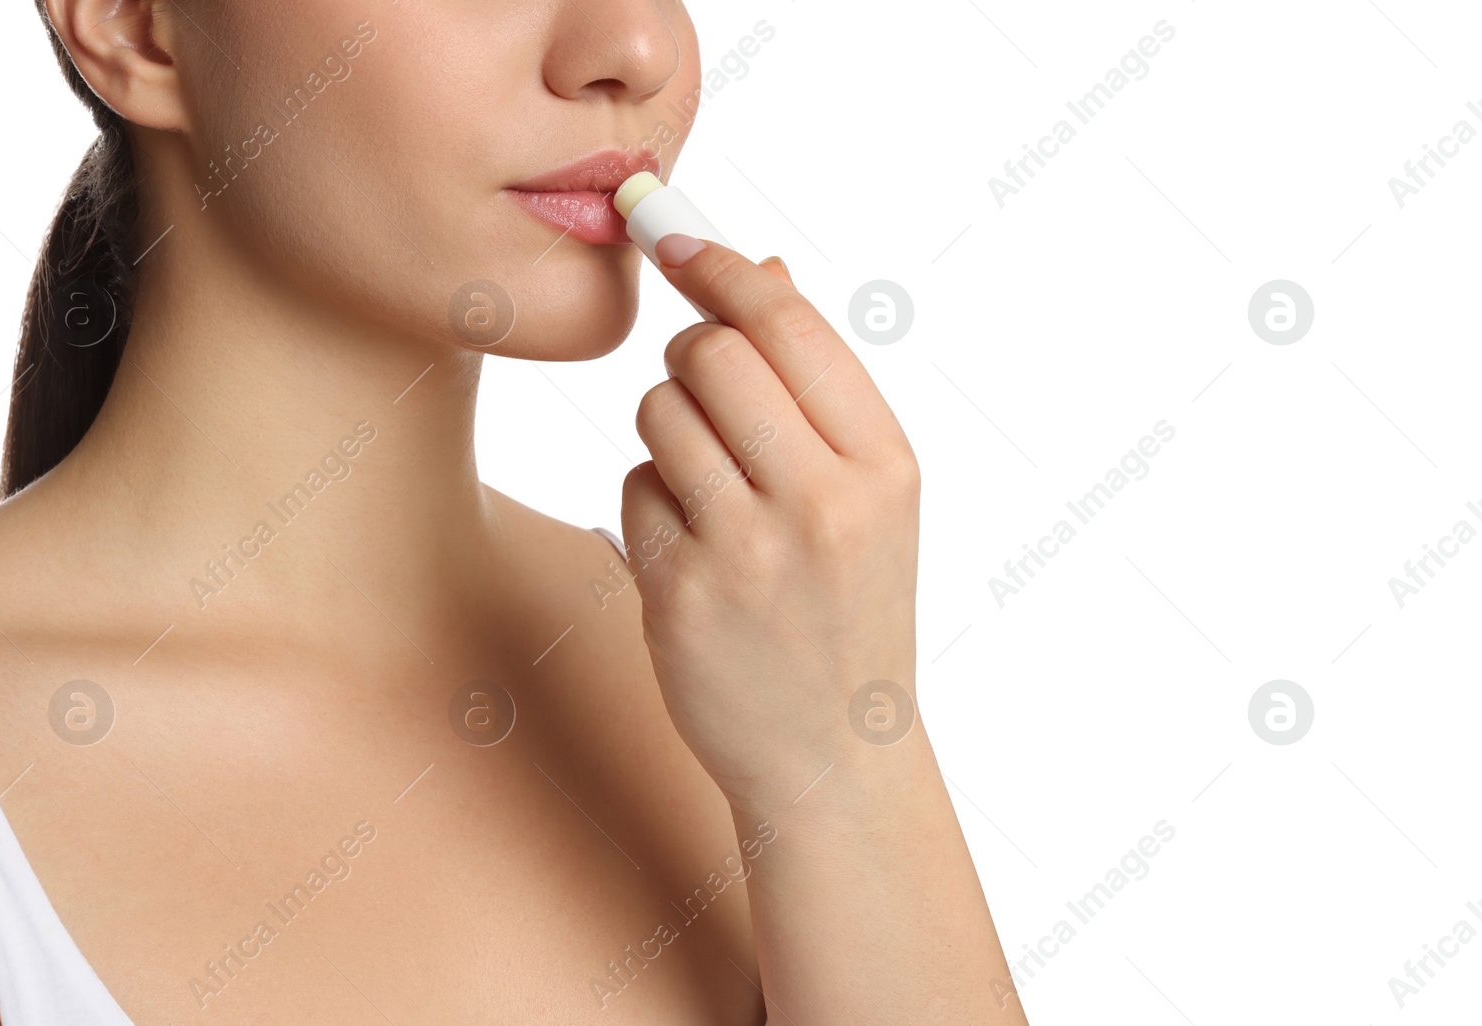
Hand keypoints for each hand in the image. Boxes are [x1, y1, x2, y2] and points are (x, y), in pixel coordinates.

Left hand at [620, 234, 922, 815]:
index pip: (787, 325)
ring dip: (668, 433)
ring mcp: (747, 553)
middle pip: (709, 356)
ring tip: (709, 488)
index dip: (718, 266)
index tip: (674, 234)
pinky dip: (652, 504)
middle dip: (690, 358)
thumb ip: (820, 386)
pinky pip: (634, 488)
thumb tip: (762, 269)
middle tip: (703, 392)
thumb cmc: (849, 605)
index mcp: (884, 466)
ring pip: (658, 416)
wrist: (831, 751)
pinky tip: (693, 552)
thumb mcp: (872, 496)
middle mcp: (823, 503)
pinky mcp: (680, 595)